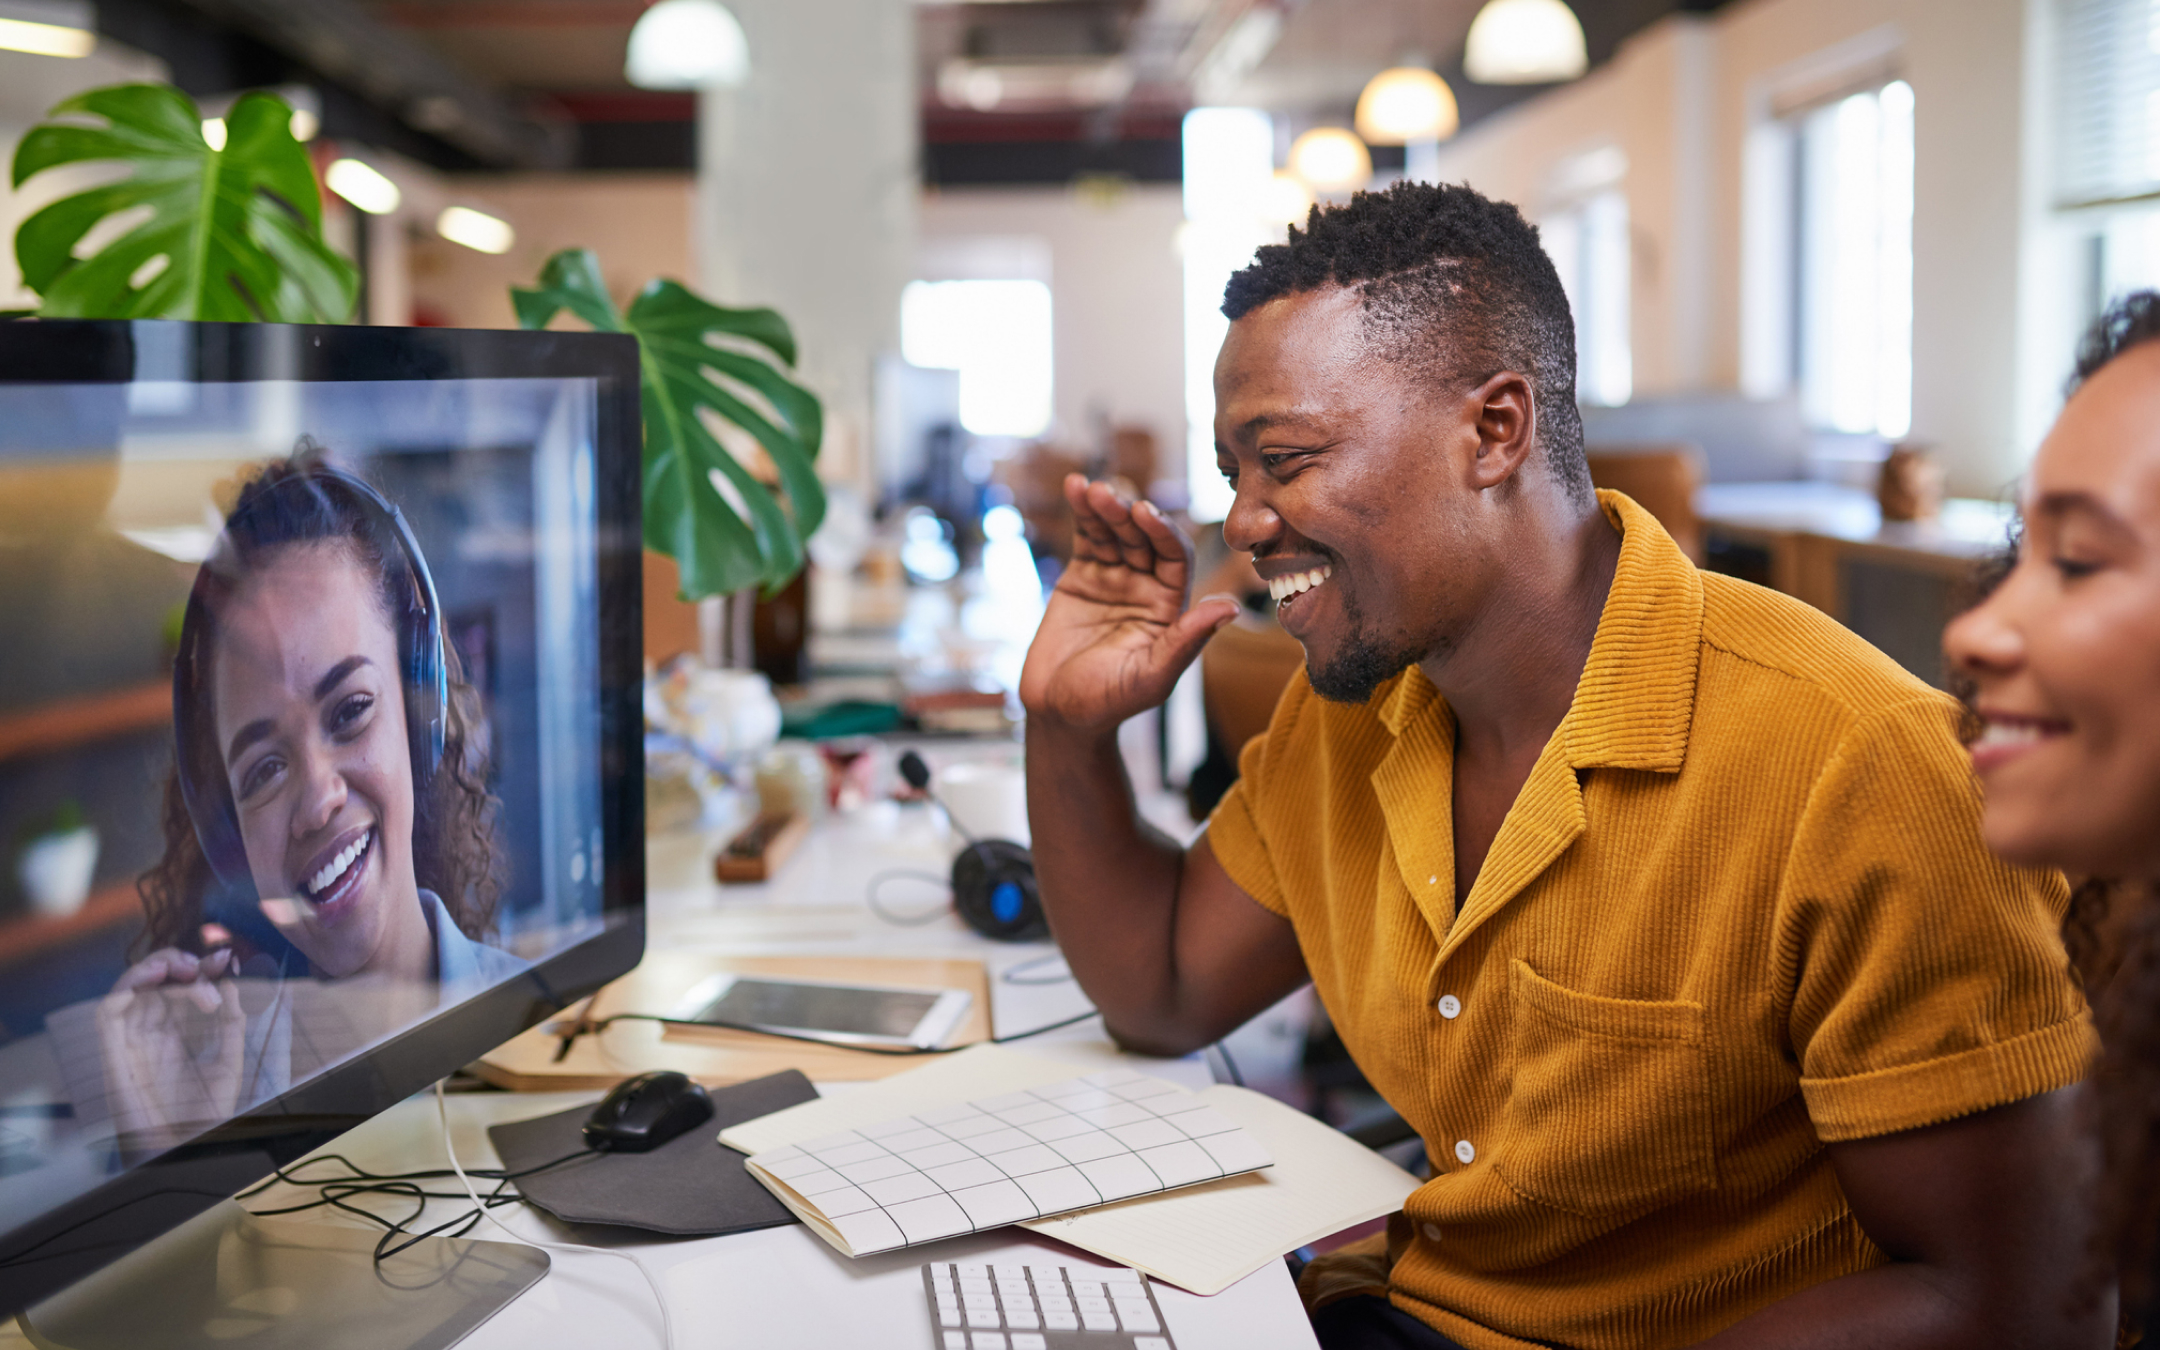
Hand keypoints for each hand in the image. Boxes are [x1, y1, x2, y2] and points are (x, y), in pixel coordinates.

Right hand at [97, 947, 245, 1151]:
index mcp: (174, 1033)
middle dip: (180, 963)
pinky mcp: (113, 1053)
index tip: (226, 959)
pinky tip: (154, 980)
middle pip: (153, 981)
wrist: (184, 1148)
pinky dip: (126, 988)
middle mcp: (149, 1033)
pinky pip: (107, 1013)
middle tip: (206, 967)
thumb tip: (231, 983)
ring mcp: (130, 1041)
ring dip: (155, 968)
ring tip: (187, 970)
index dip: (199, 968)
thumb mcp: (229, 1062)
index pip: (179, 987)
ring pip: (129, 988)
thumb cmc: (202, 1114)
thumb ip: (230, 1024)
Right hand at [1019, 476, 1240, 733]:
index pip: (1174, 557)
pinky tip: (1075, 486)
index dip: (1162, 532)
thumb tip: (1230, 607)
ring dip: (1104, 507)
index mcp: (1170, 607)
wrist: (1059, 714)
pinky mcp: (1082, 576)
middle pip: (1143, 538)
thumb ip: (1187, 641)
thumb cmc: (1109, 703)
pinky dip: (1082, 512)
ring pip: (1114, 532)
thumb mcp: (1152, 676)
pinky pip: (1086, 537)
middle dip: (1127, 515)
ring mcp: (1114, 578)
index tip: (1145, 514)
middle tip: (1110, 495)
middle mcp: (1147, 586)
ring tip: (1090, 489)